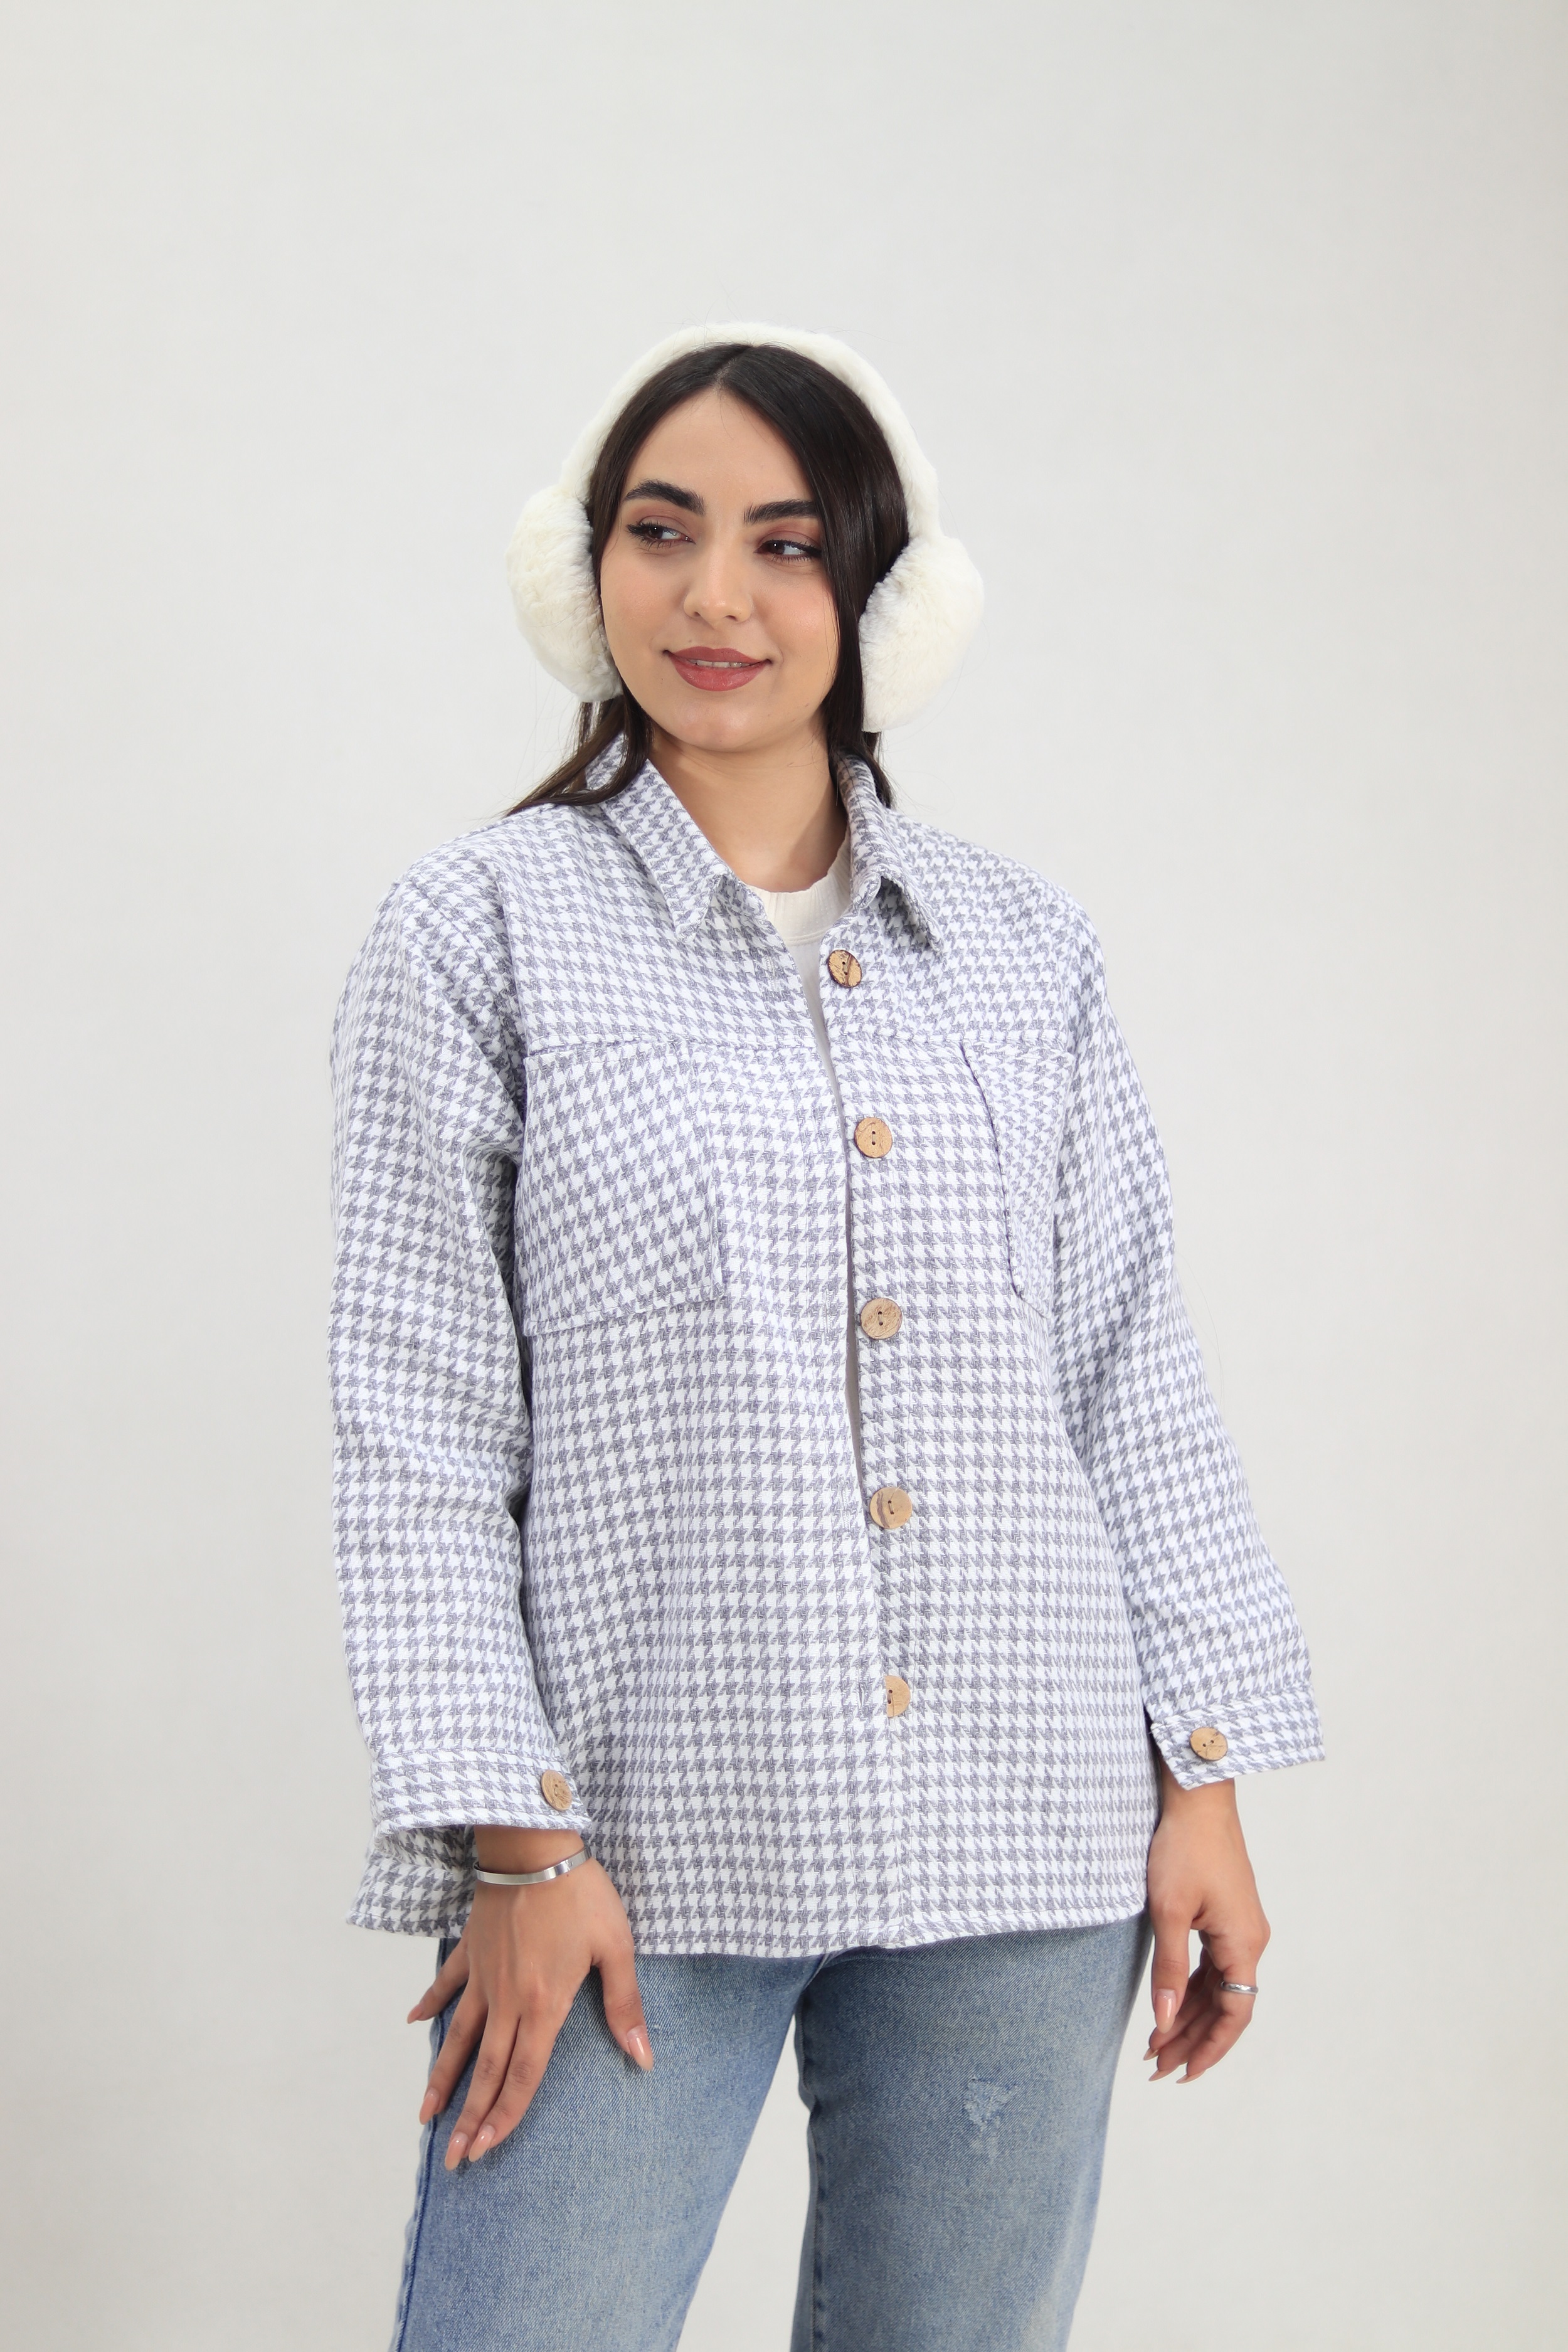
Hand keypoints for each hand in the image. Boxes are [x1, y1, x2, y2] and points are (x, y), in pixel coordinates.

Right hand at [407, 1828, 651, 2168]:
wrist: (535, 1845)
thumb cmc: (581, 1894)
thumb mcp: (616, 1948)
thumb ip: (625, 2006)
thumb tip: (643, 2058)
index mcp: (543, 2005)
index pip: (521, 2076)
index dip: (504, 2117)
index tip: (485, 2150)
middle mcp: (506, 2000)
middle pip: (485, 2070)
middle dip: (468, 2118)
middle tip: (452, 2158)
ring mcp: (484, 1975)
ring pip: (458, 2039)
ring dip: (442, 2079)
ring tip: (425, 2115)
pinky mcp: (471, 1949)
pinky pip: (446, 1985)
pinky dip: (429, 2004)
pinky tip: (413, 2024)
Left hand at [1144, 1762, 1268, 2082]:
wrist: (1197, 1796)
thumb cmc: (1182, 1848)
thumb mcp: (1168, 1911)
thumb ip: (1168, 1970)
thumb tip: (1163, 2023)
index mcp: (1243, 1943)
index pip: (1233, 2014)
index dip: (1208, 2049)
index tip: (1181, 2075)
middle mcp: (1250, 1940)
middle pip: (1225, 2006)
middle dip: (1191, 2040)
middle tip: (1155, 2068)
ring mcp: (1239, 1927)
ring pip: (1217, 1987)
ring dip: (1188, 2016)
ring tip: (1155, 2045)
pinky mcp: (1226, 1914)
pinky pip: (1212, 1964)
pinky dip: (1190, 1988)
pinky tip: (1169, 2005)